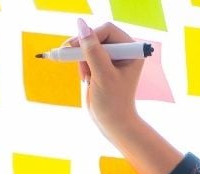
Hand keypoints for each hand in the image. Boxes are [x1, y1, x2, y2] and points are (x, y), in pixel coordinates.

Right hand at [65, 19, 147, 147]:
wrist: (112, 122)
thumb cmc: (113, 102)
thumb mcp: (102, 75)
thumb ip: (92, 51)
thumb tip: (81, 25)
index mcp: (131, 49)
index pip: (107, 30)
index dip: (89, 36)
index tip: (74, 48)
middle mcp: (123, 50)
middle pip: (96, 36)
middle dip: (83, 49)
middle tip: (68, 56)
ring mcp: (111, 57)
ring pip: (88, 46)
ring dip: (81, 59)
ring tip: (85, 77)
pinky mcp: (101, 65)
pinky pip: (86, 56)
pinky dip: (81, 65)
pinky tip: (86, 79)